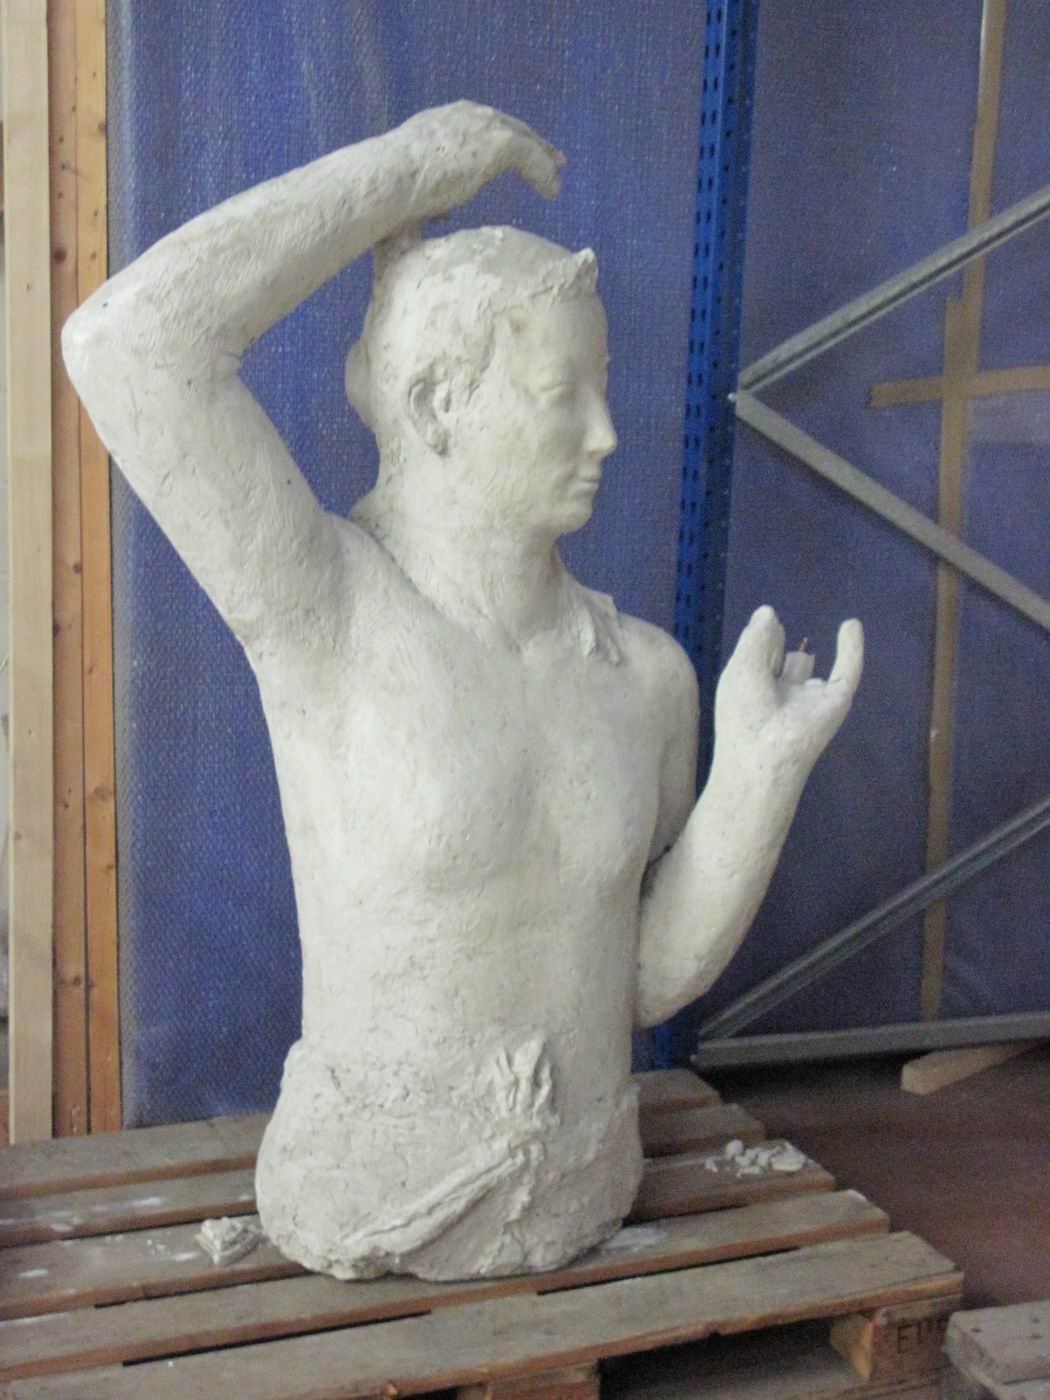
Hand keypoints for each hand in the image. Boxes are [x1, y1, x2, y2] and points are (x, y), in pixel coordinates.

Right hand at [398, 101, 564, 218]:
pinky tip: (551, 191)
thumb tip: (439, 212)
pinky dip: (543, 174)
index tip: (518, 151)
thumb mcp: (414, 184)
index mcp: (446, 121)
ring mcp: (483, 126)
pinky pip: (531, 157)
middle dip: (532, 141)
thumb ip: (432, 191)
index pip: (483, 125)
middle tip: (552, 158)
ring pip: (524, 139)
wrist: (389, 179)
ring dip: (543, 159)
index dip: (504, 138)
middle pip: (509, 125)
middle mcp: (466, 116)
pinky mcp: (498, 143)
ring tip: (557, 177)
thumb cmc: (391, 190)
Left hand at [713, 606, 862, 786]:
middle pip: (777, 660)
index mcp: (751, 688)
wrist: (766, 754)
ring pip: (803, 666)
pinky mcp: (835, 703)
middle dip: (772, 654)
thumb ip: (757, 636)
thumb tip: (769, 611)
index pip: (756, 655)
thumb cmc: (745, 711)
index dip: (756, 644)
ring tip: (787, 670)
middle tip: (768, 655)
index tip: (761, 631)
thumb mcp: (743, 666)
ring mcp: (806, 698)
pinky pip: (847, 671)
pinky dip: (851, 649)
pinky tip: (851, 625)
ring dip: (794, 663)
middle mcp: (778, 693)